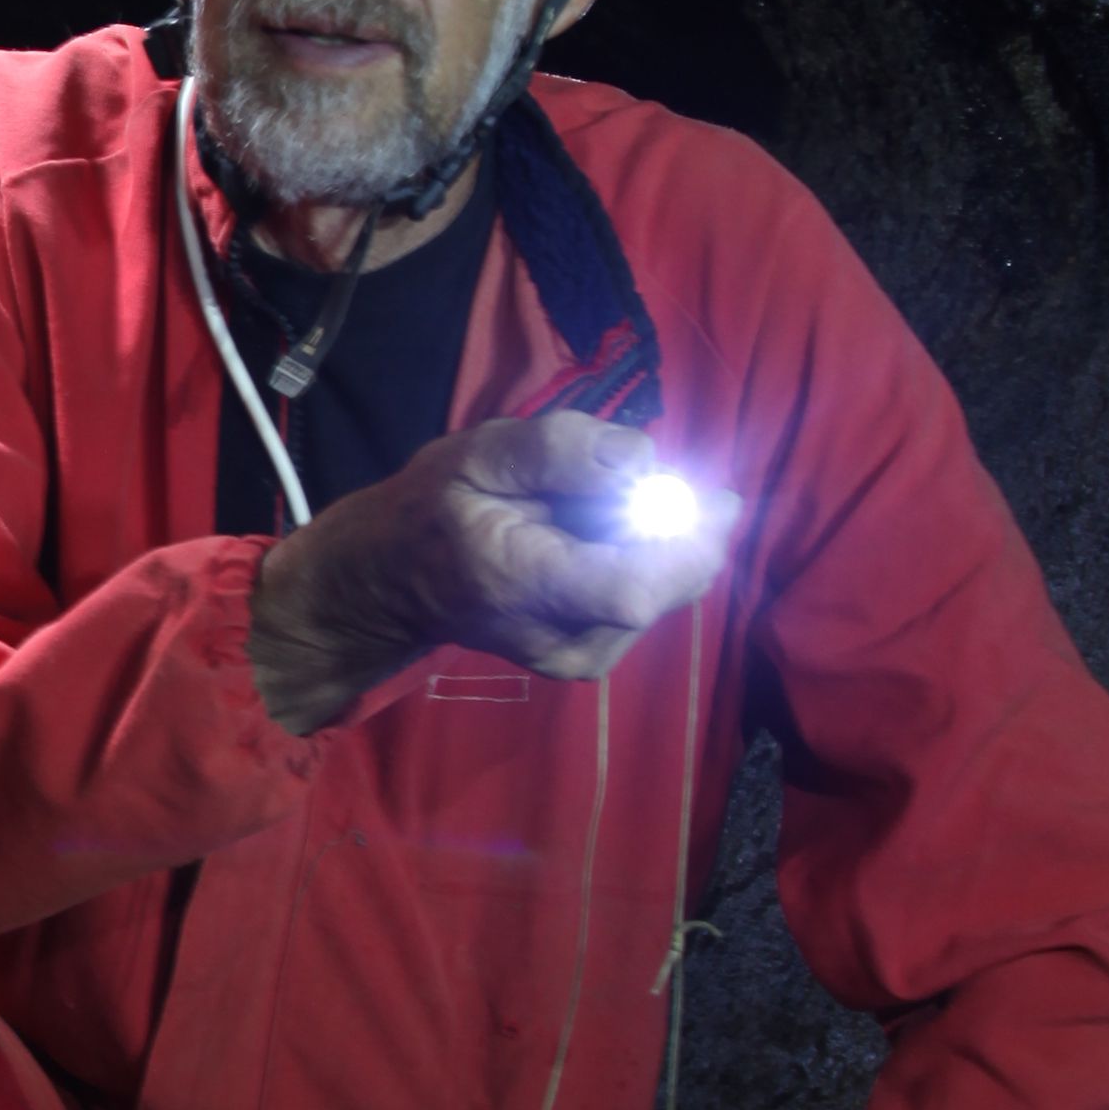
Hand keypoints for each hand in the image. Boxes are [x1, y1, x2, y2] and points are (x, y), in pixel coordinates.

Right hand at [247, 403, 738, 731]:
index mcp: (525, 586)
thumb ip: (559, 450)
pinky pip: (652, 600)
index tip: (715, 494)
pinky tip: (596, 540)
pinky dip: (645, 560)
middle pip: (667, 585)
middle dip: (677, 524)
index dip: (690, 540)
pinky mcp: (593, 659)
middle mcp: (561, 641)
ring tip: (593, 511)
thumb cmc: (433, 509)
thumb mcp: (479, 453)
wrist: (393, 583)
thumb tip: (643, 459)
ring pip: (667, 590)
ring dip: (658, 540)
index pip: (636, 588)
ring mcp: (580, 658)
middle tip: (635, 481)